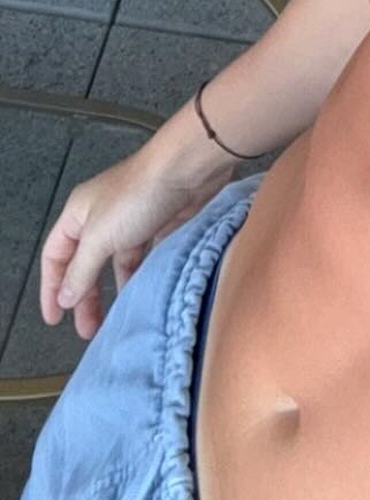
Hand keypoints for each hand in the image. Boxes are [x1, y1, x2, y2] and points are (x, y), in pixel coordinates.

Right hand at [40, 141, 238, 341]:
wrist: (188, 170)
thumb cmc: (138, 194)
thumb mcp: (100, 237)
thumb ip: (81, 270)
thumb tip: (66, 296)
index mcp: (78, 214)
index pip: (55, 257)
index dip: (51, 288)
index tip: (55, 318)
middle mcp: (102, 217)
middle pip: (86, 263)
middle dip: (85, 296)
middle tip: (88, 329)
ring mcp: (132, 220)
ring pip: (117, 263)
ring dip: (115, 289)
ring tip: (116, 319)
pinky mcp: (160, 224)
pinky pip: (145, 258)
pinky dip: (141, 276)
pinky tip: (143, 295)